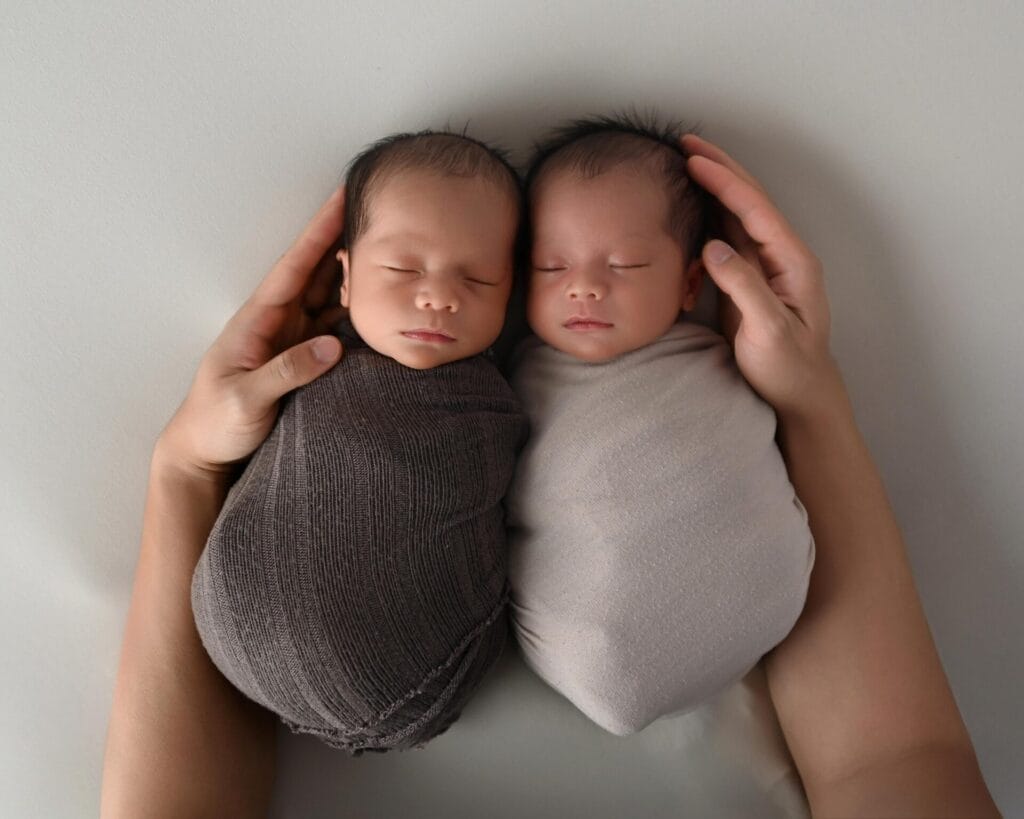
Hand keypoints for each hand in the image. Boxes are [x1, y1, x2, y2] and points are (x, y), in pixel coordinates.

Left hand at [160, 187, 347, 477]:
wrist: (204, 451)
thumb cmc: (215, 423)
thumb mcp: (246, 399)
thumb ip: (287, 372)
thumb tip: (333, 347)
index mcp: (257, 321)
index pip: (295, 267)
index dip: (319, 232)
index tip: (340, 198)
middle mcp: (276, 322)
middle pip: (317, 272)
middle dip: (343, 239)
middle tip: (374, 212)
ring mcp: (290, 338)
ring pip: (329, 295)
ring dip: (353, 272)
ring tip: (384, 247)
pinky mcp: (301, 358)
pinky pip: (334, 325)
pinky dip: (355, 310)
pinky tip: (376, 299)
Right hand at [682, 134, 842, 419]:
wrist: (798, 395)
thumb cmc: (789, 368)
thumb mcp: (768, 330)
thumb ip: (743, 286)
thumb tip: (713, 246)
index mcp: (792, 261)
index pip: (754, 208)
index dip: (724, 180)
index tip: (693, 159)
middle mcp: (781, 256)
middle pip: (748, 200)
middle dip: (718, 168)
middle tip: (685, 143)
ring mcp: (765, 267)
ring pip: (736, 215)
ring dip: (712, 187)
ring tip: (684, 164)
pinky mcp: (748, 281)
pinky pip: (727, 237)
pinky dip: (708, 215)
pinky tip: (690, 206)